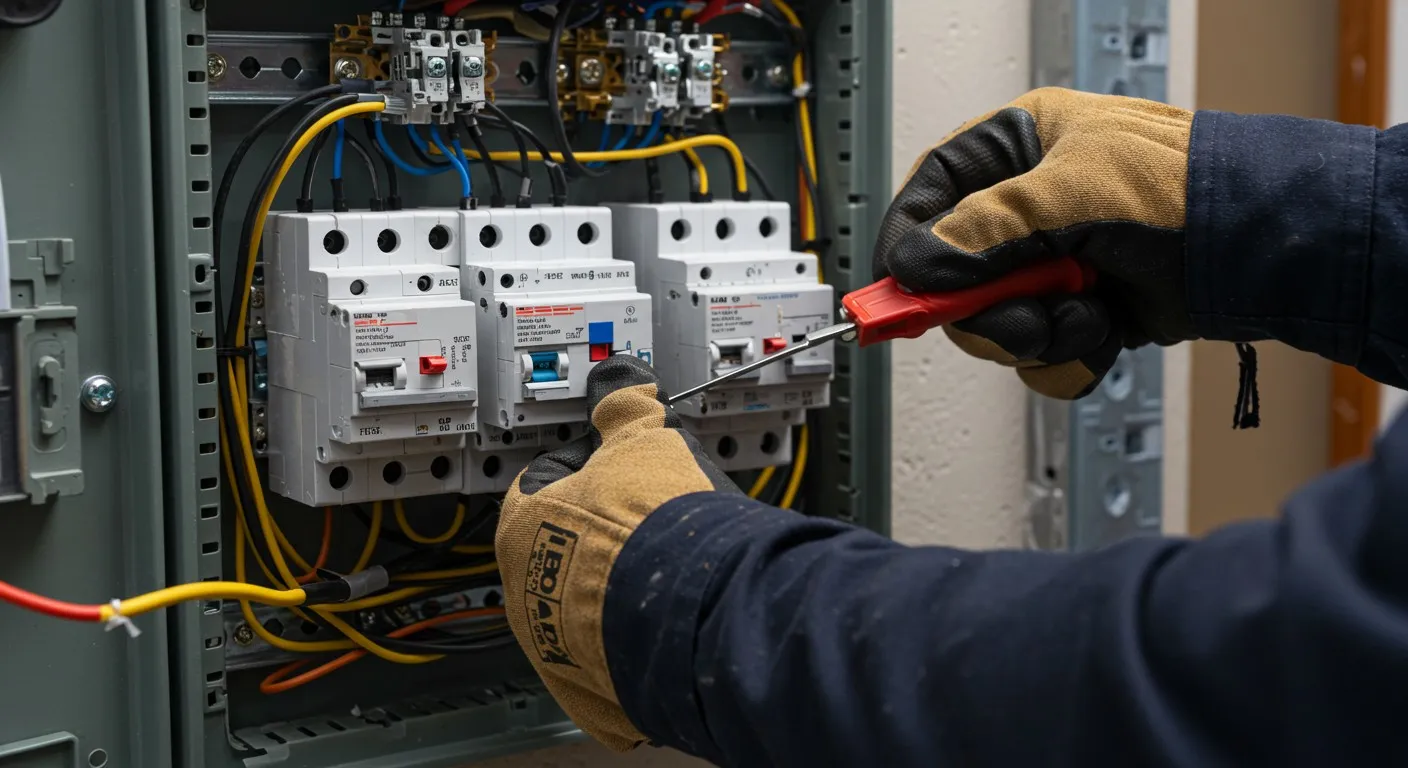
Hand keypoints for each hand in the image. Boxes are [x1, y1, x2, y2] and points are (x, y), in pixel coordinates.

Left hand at [494, 355, 739, 750]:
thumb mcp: (643, 440)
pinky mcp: (593, 691)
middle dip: (606, 533)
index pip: (546, 481)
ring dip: (620, 589)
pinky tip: (668, 618)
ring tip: (670, 568)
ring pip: (585, 608)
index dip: (593, 468)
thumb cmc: (658, 528)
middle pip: (564, 549)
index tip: (623, 470)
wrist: (699, 611)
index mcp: (521, 526)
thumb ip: (623, 407)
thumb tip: (617, 380)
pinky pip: (609, 658)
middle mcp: (524, 592)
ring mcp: (555, 648)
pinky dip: (634, 642)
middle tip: (653, 519)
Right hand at [873, 87, 1195, 398]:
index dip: (907, 240)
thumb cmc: (1185, 189)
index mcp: (1020, 149)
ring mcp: (1056, 264)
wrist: (1263, 248)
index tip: (896, 286)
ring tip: (1081, 315)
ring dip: (1033, 334)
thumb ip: (982, 231)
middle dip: (986, 308)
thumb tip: (920, 267)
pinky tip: (1102, 332)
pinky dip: (1066, 356)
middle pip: (957, 275)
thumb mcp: (1067, 194)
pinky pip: (1039, 353)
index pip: (932, 191)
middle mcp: (1031, 207)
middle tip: (1014, 316)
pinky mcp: (1081, 311)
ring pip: (995, 322)